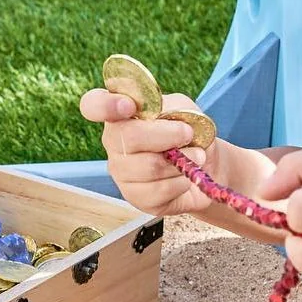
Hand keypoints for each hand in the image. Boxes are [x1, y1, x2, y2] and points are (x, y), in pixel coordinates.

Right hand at [78, 88, 215, 215]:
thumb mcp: (185, 110)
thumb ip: (171, 107)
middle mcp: (113, 142)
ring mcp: (122, 172)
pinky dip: (182, 180)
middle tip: (188, 133)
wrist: (208, 167)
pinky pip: (160, 190)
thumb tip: (162, 118)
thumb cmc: (190, 133)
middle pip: (127, 137)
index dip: (105, 105)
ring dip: (181, 159)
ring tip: (195, 156)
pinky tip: (185, 176)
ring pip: (149, 166)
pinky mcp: (136, 197)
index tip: (128, 106)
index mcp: (120, 114)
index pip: (93, 105)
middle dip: (166, 134)